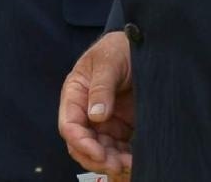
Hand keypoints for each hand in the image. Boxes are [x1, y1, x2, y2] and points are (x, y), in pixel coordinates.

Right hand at [59, 32, 134, 179]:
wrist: (141, 45)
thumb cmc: (119, 48)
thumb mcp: (109, 62)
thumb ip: (101, 87)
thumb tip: (96, 115)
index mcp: (75, 94)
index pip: (70, 126)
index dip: (81, 143)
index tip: (99, 153)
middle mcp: (86, 111)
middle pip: (82, 144)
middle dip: (96, 159)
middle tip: (116, 166)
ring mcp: (103, 121)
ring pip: (100, 151)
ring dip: (111, 162)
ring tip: (129, 166)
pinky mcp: (121, 127)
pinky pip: (118, 150)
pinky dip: (124, 159)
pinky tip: (136, 162)